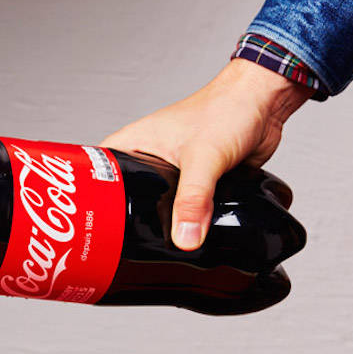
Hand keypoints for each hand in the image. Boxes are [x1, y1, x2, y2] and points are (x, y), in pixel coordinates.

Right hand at [101, 58, 312, 249]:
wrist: (264, 102)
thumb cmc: (227, 108)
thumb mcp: (204, 157)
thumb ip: (193, 199)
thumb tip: (185, 238)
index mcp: (134, 143)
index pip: (97, 175)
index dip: (89, 201)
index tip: (88, 226)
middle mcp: (149, 157)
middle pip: (127, 198)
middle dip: (127, 223)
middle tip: (122, 249)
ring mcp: (174, 171)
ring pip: (159, 206)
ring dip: (161, 225)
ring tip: (152, 250)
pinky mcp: (198, 183)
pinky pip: (185, 209)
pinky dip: (186, 222)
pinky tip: (186, 238)